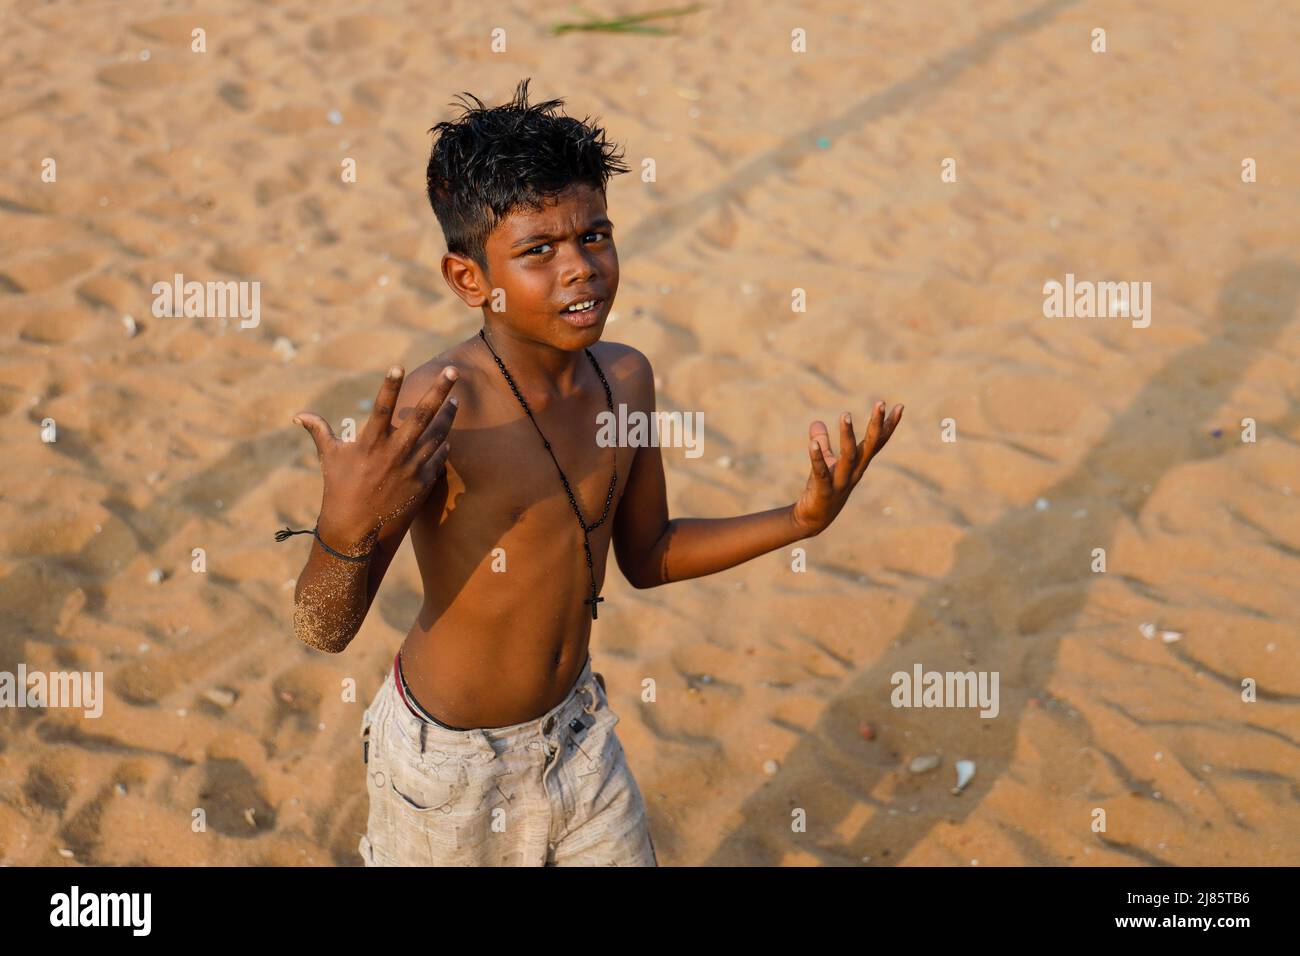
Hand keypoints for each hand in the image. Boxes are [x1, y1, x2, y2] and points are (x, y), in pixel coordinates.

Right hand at [293, 365, 458, 549]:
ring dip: (448, 416)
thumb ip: (319, 431)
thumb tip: (298, 416)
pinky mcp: (422, 483)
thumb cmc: (339, 488)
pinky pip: (438, 459)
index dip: (389, 386)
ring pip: (437, 435)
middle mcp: (394, 452)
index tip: (398, 365)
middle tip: (453, 371)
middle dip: (439, 392)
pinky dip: (443, 445)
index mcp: (370, 443)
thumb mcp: (329, 457)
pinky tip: (447, 436)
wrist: (355, 527)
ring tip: (456, 400)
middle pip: (422, 416)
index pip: (382, 408)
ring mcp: (411, 468)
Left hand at [792, 400, 903, 535]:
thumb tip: (816, 422)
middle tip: (881, 402)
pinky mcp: (824, 490)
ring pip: (848, 457)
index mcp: (858, 464)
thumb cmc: (823, 488)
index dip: (888, 425)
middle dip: (876, 424)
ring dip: (847, 435)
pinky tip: (811, 442)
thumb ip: (823, 443)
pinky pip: (821, 472)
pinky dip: (817, 457)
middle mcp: (854, 472)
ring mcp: (841, 482)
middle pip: (870, 446)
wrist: (813, 520)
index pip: (877, 442)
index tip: (899, 406)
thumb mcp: (825, 462)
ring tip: (845, 414)